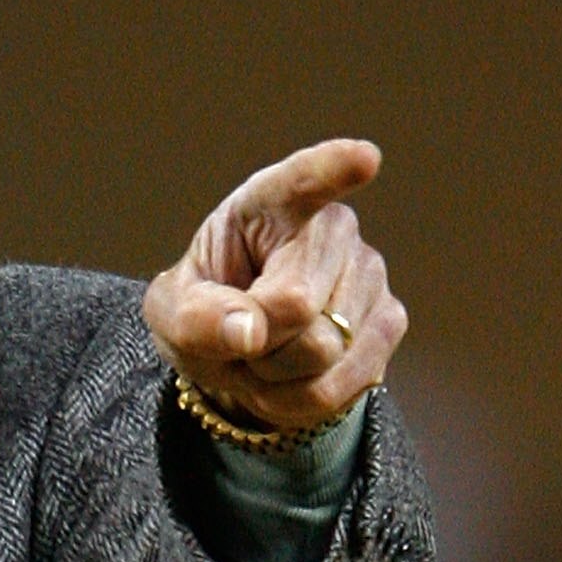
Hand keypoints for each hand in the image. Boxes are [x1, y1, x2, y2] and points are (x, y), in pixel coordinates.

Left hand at [144, 138, 407, 437]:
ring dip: (275, 378)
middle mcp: (332, 227)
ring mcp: (369, 272)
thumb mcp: (172, 313)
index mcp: (270, 203)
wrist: (239, 349)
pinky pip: (344, 387)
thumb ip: (194, 318)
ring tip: (265, 353)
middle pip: (297, 309)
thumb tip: (250, 333)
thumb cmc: (204, 310)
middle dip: (255, 344)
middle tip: (241, 335)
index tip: (364, 159)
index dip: (334, 169)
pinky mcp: (390, 320)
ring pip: (323, 354)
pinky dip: (300, 402)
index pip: (305, 180)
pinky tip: (291, 377)